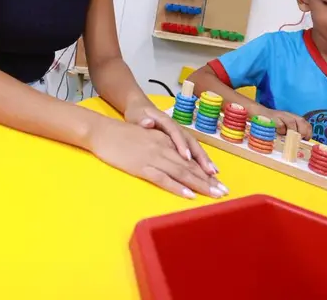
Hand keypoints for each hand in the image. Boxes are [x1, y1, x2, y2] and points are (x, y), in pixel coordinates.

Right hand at [87, 117, 227, 198]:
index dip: (205, 169)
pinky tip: (188, 195)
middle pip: (190, 166)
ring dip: (199, 184)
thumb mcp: (146, 135)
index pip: (189, 157)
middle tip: (224, 191)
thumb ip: (161, 144)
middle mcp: (163, 147)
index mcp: (164, 140)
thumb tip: (174, 157)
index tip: (218, 181)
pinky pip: (163, 178)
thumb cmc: (121, 134)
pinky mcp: (141, 166)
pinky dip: (177, 187)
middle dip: (208, 180)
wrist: (102, 131)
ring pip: (181, 172)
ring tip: (214, 194)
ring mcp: (153, 157)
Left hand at [125, 103, 218, 175]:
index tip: (186, 158)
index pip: (175, 132)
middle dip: (201, 156)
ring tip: (214, 173)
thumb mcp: (136, 115)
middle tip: (209, 171)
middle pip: (191, 141)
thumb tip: (148, 122)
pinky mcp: (181, 140)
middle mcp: (176, 127)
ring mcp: (180, 134)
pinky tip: (209, 172)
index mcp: (165, 120)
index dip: (181, 145)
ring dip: (205, 160)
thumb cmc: (138, 114)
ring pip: (195, 147)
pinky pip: (193, 151)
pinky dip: (201, 161)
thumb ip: (142, 120)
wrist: (141, 107)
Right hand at [255, 106, 311, 138]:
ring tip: (288, 137)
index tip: (306, 139)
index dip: (308, 131)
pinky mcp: (273, 118)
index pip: (305, 123)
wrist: (258, 113)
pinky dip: (280, 130)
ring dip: (292, 131)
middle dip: (302, 131)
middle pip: (301, 120)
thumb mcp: (284, 127)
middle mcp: (288, 115)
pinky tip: (277, 132)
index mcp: (293, 117)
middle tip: (299, 139)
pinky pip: (280, 125)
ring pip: (291, 122)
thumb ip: (292, 131)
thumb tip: (299, 142)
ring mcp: (280, 115)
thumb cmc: (272, 123)